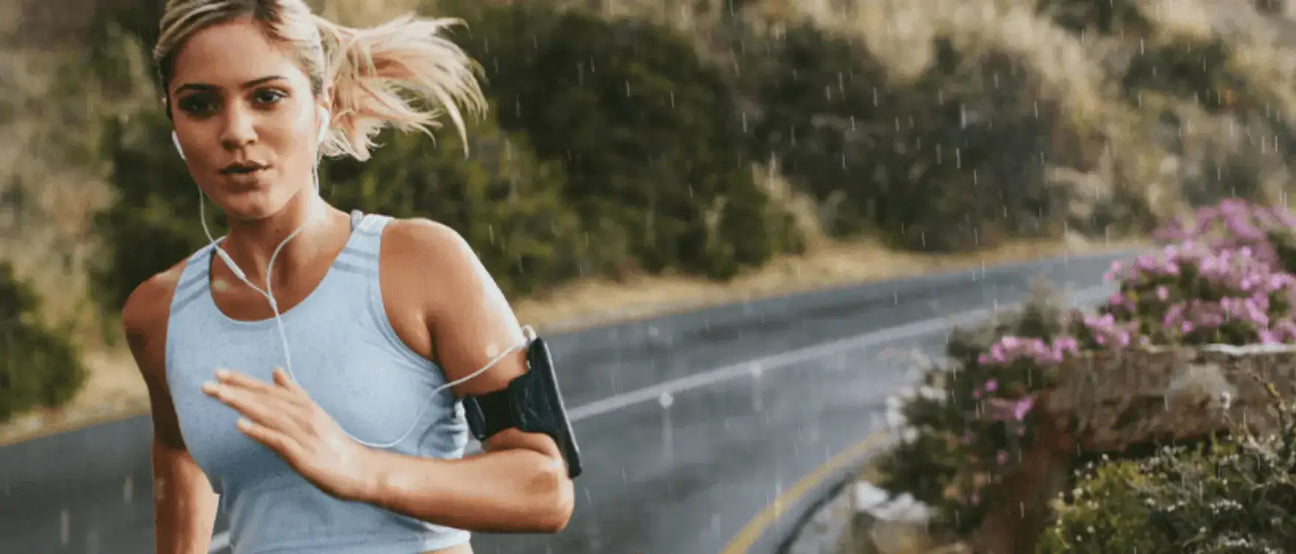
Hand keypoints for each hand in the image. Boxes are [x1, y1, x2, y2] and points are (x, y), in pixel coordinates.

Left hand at [202, 368, 374, 500]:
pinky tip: (241, 425)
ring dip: (244, 404)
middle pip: (266, 400)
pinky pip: (278, 440)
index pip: (269, 390)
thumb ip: (294, 393)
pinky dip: (260, 432)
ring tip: (220, 396)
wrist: (359, 469)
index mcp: (304, 406)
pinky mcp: (303, 455)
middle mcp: (303, 416)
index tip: (219, 373)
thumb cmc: (334, 444)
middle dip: (236, 390)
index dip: (244, 381)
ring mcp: (303, 434)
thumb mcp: (315, 413)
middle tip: (209, 383)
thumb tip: (276, 371)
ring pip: (269, 415)